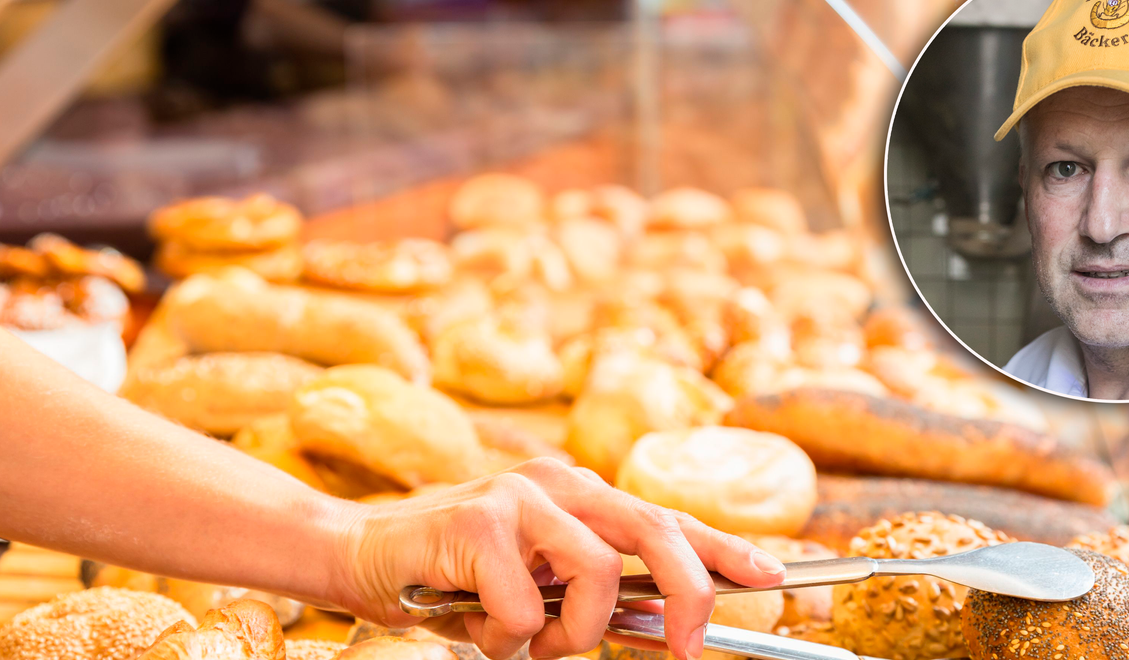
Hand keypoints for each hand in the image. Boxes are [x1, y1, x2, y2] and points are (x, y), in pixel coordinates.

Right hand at [326, 458, 786, 659]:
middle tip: (688, 650)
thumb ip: (590, 594)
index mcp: (580, 495)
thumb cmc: (453, 577)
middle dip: (690, 593)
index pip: (667, 518)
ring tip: (524, 640)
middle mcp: (559, 484)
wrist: (355, 553)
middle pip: (655, 529)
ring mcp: (518, 496)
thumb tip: (662, 624)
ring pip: (596, 573)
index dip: (724, 549)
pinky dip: (508, 638)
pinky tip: (475, 624)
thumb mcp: (535, 584)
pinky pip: (525, 607)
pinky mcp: (477, 521)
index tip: (773, 578)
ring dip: (570, 633)